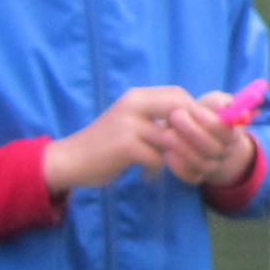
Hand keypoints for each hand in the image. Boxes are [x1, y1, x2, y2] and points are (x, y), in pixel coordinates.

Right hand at [47, 84, 196, 193]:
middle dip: (192, 133)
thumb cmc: (106, 145)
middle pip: (179, 110)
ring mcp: (128, 124)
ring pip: (171, 138)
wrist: (71, 159)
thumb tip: (195, 125)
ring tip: (173, 168)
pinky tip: (147, 176)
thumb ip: (157, 120)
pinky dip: (156, 169)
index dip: (194, 113)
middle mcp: (133, 104)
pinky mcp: (124, 145)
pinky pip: (157, 157)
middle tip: (193, 152)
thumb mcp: (132, 123)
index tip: (198, 134)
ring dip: (176, 156)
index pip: (178, 94)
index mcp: (137, 96)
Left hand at [152, 100, 255, 189]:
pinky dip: (179, 166)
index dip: (211, 122)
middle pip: (214, 149)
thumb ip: (218, 102)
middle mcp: (224, 152)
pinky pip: (191, 176)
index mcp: (232, 133)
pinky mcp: (197, 175)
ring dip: (183, 149)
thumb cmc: (205, 114)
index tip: (194, 110)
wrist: (195, 134)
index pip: (226, 131)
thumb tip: (222, 105)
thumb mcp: (214, 103)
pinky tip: (167, 153)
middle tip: (175, 116)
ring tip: (167, 133)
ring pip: (202, 164)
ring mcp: (212, 165)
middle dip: (193, 132)